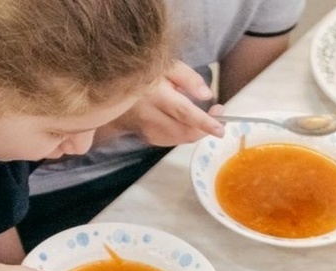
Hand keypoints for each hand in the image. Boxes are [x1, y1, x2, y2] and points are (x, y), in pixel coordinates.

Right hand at [110, 60, 225, 146]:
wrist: (114, 82)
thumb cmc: (145, 70)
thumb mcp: (168, 64)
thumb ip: (188, 78)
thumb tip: (206, 96)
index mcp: (156, 94)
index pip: (184, 113)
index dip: (204, 123)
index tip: (221, 129)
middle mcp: (149, 115)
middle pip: (182, 132)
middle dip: (204, 130)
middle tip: (217, 114)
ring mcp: (144, 127)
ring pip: (176, 139)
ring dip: (194, 133)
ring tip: (204, 118)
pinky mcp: (143, 134)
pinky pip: (168, 141)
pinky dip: (182, 135)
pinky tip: (186, 124)